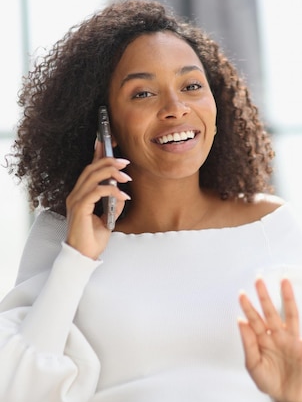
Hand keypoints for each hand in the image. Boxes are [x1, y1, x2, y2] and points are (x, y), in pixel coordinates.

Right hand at [65, 140, 130, 258]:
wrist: (84, 256)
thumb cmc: (93, 240)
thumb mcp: (108, 219)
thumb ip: (114, 205)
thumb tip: (123, 193)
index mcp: (80, 195)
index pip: (88, 171)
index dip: (97, 156)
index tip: (107, 144)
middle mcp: (75, 195)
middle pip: (90, 169)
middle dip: (108, 161)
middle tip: (125, 162)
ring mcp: (76, 200)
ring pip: (92, 176)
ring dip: (111, 173)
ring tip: (126, 175)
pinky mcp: (80, 208)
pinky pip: (96, 191)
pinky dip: (111, 190)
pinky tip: (123, 194)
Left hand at [238, 277, 301, 401]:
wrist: (288, 397)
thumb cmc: (268, 381)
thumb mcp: (253, 366)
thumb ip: (248, 344)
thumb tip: (240, 321)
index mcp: (263, 340)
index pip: (254, 320)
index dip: (247, 307)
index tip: (241, 293)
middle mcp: (277, 336)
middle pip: (270, 312)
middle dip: (264, 296)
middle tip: (258, 279)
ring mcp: (293, 340)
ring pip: (291, 316)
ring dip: (288, 299)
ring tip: (285, 282)